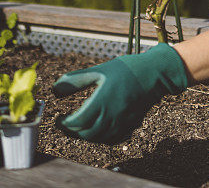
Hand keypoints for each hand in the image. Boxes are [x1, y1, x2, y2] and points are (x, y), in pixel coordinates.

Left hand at [52, 43, 187, 142]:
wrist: (154, 74)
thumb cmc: (126, 69)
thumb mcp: (99, 71)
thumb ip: (75, 80)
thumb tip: (54, 90)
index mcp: (102, 102)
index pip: (77, 122)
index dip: (64, 124)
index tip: (58, 118)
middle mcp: (112, 116)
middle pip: (86, 134)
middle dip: (72, 131)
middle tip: (64, 124)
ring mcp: (122, 122)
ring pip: (99, 138)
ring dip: (85, 135)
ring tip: (78, 127)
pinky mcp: (130, 125)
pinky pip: (113, 139)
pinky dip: (101, 138)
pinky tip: (97, 130)